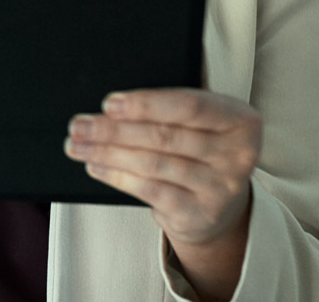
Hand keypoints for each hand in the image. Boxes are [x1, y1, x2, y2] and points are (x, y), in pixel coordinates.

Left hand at [63, 88, 261, 250]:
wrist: (219, 205)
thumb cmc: (201, 148)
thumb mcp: (201, 122)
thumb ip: (172, 106)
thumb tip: (113, 103)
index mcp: (241, 120)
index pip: (190, 106)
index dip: (146, 104)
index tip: (109, 103)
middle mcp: (237, 156)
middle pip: (164, 137)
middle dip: (114, 130)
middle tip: (79, 125)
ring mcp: (220, 189)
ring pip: (152, 164)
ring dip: (107, 153)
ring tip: (77, 145)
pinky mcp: (199, 214)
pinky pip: (150, 191)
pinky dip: (117, 177)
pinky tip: (96, 166)